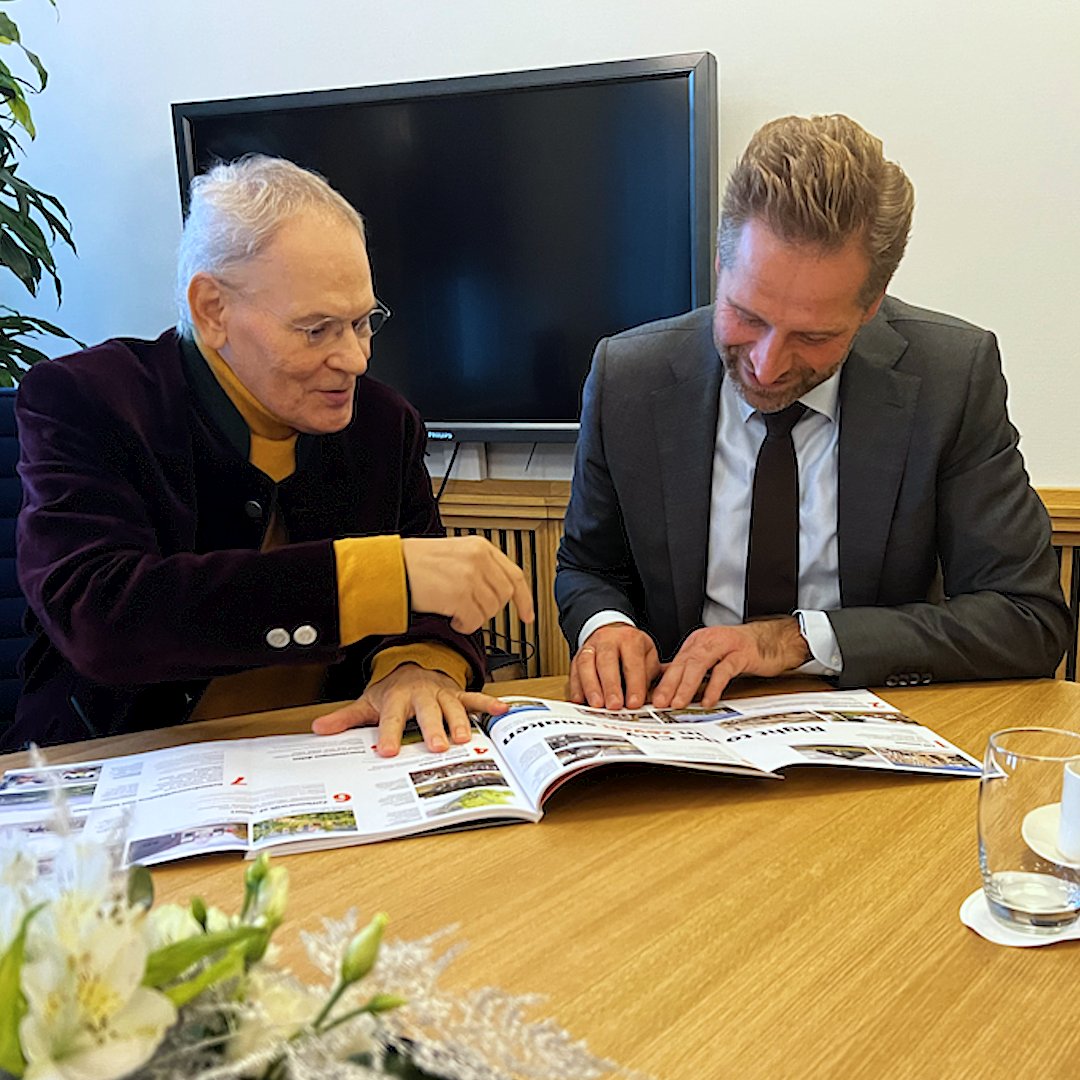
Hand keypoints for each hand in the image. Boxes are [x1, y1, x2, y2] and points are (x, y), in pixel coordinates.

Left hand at [311, 663, 508, 756]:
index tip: (385, 751)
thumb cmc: (393, 691)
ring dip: (460, 722)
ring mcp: (442, 693)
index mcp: (397, 697)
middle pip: (427, 712)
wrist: (414, 666)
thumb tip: (319, 728)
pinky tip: (501, 710)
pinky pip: (474, 698)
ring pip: (453, 707)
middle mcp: (422, 694)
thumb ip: (346, 718)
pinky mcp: (458, 694)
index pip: (391, 718)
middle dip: (432, 729)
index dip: (388, 734)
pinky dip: (488, 704)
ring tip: (465, 739)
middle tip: (436, 747)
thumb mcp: (368, 702)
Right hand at [401, 536, 534, 632]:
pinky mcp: (459, 595)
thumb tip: (495, 591)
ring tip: (455, 611)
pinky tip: (451, 617)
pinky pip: (474, 621)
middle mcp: (479, 560)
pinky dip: (464, 625)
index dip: (525, 599)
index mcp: (480, 547)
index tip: (527, 615)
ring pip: (490, 611)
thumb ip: (479, 568)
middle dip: (490, 610)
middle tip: (472, 610)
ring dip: (474, 618)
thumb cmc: (415, 563)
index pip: (515, 576)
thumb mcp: (455, 554)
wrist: (392, 569)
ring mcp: (470, 577)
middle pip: (504, 596)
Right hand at [568, 624, 660, 709]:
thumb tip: (647, 700)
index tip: (634, 703)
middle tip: (614, 705)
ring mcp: (590, 647)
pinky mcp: (577, 657)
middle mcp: (607, 640)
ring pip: (586, 664)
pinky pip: (573, 671)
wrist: (613, 633)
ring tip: (597, 705)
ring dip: (591, 686)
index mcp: (630, 639)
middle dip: (610, 685)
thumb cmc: (633, 649)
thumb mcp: (648, 657)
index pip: (632, 662)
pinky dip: (576, 687)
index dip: (634, 684)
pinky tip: (580, 701)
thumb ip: (648, 677)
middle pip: (606, 661)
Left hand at [651, 618, 810, 708]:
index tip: (654, 698)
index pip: (676, 662)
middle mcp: (708, 640)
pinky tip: (708, 700)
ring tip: (679, 703)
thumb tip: (668, 684)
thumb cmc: (741, 651)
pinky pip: (724, 670)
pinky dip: (714, 686)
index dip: (664, 681)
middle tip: (660, 702)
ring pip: (700, 664)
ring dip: (687, 685)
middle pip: (684, 663)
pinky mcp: (741, 653)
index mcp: (698, 642)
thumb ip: (692, 668)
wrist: (772, 640)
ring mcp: (725, 645)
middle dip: (670, 684)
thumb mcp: (712, 657)